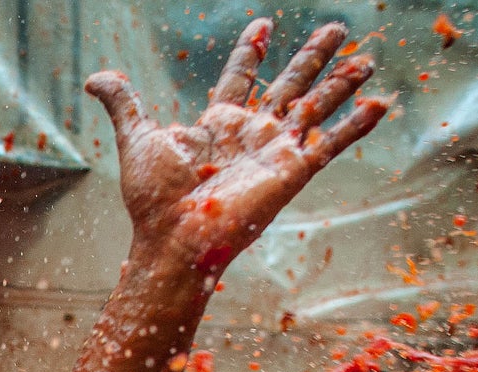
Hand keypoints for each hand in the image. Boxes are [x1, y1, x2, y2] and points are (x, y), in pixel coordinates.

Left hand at [87, 19, 387, 277]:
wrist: (173, 239)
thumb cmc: (154, 198)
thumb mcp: (137, 138)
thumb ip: (123, 104)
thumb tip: (95, 77)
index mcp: (218, 123)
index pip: (240, 77)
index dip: (250, 51)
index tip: (261, 25)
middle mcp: (251, 133)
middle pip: (289, 83)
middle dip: (312, 56)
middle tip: (336, 26)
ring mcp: (276, 150)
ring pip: (317, 105)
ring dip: (342, 82)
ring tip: (368, 57)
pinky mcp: (295, 170)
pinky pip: (332, 142)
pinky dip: (357, 124)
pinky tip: (381, 103)